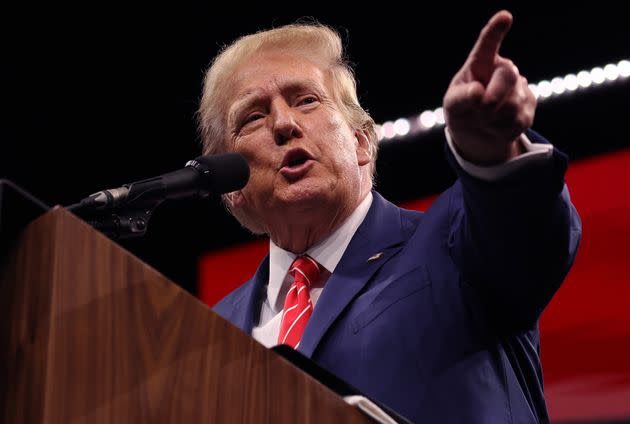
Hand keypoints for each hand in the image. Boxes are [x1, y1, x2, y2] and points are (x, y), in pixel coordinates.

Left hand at [443, 10, 535, 164]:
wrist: (476, 131)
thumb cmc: (462, 109)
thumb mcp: (453, 104)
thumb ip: (461, 98)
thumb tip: (478, 93)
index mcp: (481, 62)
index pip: (487, 44)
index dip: (495, 31)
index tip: (504, 17)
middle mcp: (503, 70)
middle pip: (507, 76)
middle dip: (492, 98)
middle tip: (480, 110)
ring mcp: (519, 88)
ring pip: (511, 104)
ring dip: (491, 119)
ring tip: (483, 119)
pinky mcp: (529, 108)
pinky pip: (516, 121)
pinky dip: (500, 130)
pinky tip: (495, 126)